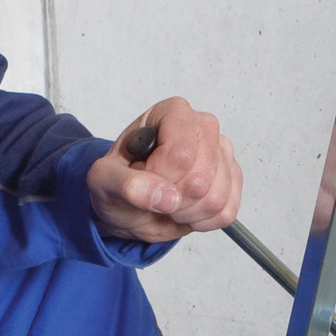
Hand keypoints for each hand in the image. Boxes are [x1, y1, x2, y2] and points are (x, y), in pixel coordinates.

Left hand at [86, 96, 242, 243]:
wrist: (130, 204)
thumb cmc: (118, 182)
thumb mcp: (103, 180)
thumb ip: (127, 184)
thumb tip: (164, 196)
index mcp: (172, 114)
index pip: (181, 152)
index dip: (161, 177)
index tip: (144, 180)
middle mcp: (203, 128)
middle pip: (201, 179)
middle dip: (173, 199)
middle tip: (154, 194)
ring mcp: (222, 154)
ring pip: (215, 199)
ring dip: (185, 212)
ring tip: (167, 202)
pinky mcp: (232, 181)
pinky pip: (226, 212)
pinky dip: (201, 221)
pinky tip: (184, 210)